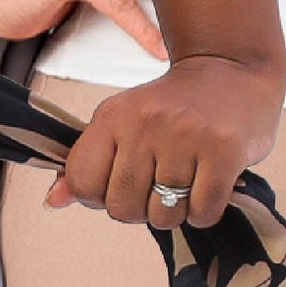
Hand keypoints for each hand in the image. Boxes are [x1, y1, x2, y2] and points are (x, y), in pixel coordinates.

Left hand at [49, 50, 285, 230]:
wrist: (232, 71)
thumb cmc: (174, 106)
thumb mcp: (122, 121)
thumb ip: (88, 161)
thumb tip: (53, 200)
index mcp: (112, 116)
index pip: (82, 182)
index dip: (98, 197)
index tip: (118, 185)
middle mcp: (145, 124)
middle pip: (122, 207)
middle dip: (140, 209)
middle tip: (158, 187)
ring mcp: (186, 137)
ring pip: (163, 216)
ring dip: (175, 212)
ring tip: (185, 184)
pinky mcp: (224, 151)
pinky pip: (203, 213)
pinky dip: (204, 212)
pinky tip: (207, 186)